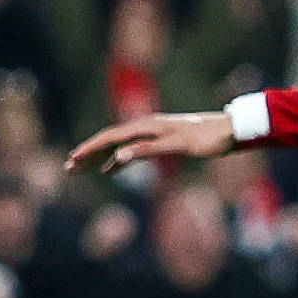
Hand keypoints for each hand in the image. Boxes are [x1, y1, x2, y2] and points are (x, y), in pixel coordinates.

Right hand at [70, 111, 236, 173]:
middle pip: (109, 140)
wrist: (229, 131)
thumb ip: (147, 151)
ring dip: (99, 157)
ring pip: (118, 145)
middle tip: (68, 169)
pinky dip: (118, 160)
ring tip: (80, 169)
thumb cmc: (206, 140)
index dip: (90, 149)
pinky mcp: (160, 141)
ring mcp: (152, 133)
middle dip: (87, 153)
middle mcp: (145, 126)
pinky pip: (131, 150)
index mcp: (146, 126)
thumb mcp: (177, 147)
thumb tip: (119, 158)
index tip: (72, 160)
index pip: (110, 137)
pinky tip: (111, 170)